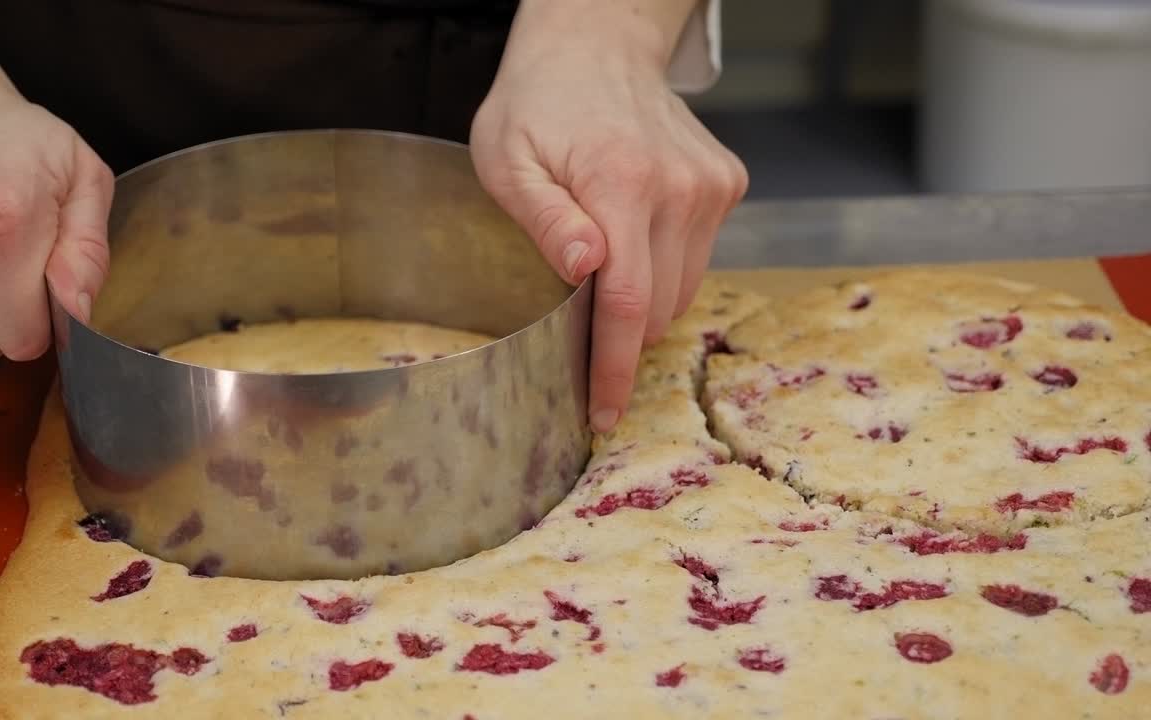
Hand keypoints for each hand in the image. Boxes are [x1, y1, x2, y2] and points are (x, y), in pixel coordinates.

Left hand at [471, 0, 747, 432]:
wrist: (597, 47)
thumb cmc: (537, 106)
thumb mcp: (507, 159)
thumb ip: (544, 218)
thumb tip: (583, 270)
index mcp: (619, 182)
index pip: (627, 302)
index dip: (615, 368)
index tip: (603, 412)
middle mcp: (678, 187)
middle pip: (660, 307)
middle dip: (621, 338)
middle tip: (579, 333)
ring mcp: (710, 186)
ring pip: (685, 289)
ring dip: (645, 303)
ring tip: (604, 269)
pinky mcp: (726, 183)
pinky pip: (698, 257)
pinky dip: (665, 266)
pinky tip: (634, 233)